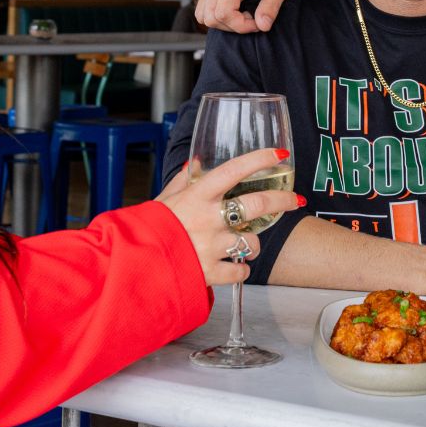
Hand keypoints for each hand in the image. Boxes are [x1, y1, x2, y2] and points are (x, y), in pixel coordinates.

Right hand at [156, 148, 300, 286]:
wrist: (130, 265)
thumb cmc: (146, 229)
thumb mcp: (163, 199)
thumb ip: (182, 180)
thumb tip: (196, 163)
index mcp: (196, 196)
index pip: (234, 170)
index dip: (260, 159)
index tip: (279, 154)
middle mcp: (207, 219)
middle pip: (257, 204)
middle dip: (283, 200)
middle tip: (295, 200)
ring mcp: (210, 246)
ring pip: (252, 242)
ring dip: (253, 244)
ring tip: (245, 245)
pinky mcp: (209, 272)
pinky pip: (240, 272)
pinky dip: (240, 270)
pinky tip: (233, 266)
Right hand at [195, 0, 298, 33]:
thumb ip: (271, 6)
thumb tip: (263, 27)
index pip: (224, 14)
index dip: (241, 26)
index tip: (259, 22)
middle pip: (211, 18)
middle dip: (233, 26)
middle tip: (253, 19)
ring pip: (203, 16)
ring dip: (223, 23)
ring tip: (244, 14)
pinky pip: (203, 9)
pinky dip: (216, 16)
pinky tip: (235, 10)